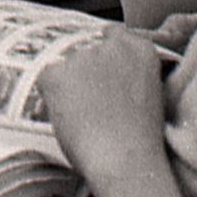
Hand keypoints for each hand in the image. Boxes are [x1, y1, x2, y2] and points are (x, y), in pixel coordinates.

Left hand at [39, 29, 171, 190]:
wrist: (126, 160)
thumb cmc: (141, 141)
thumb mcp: (150, 96)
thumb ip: (131, 75)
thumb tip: (107, 77)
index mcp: (140, 49)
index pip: (113, 35)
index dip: (104, 57)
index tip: (101, 74)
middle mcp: (112, 46)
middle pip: (87, 51)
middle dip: (85, 72)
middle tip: (91, 105)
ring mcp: (84, 57)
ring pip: (66, 67)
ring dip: (69, 86)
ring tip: (83, 118)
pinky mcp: (58, 74)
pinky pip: (46, 80)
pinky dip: (50, 96)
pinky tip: (67, 116)